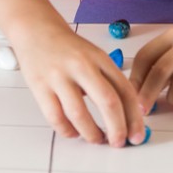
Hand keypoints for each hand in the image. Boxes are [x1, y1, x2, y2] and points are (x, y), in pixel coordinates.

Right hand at [13, 22, 145, 145]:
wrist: (36, 29)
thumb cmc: (68, 47)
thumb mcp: (94, 56)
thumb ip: (108, 79)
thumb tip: (125, 115)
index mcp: (100, 58)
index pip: (124, 89)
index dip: (134, 116)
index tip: (137, 134)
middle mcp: (82, 65)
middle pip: (108, 101)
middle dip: (118, 128)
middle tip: (120, 143)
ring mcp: (59, 76)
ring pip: (79, 114)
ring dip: (92, 134)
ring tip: (97, 140)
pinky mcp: (40, 86)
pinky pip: (55, 117)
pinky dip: (67, 131)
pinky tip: (74, 133)